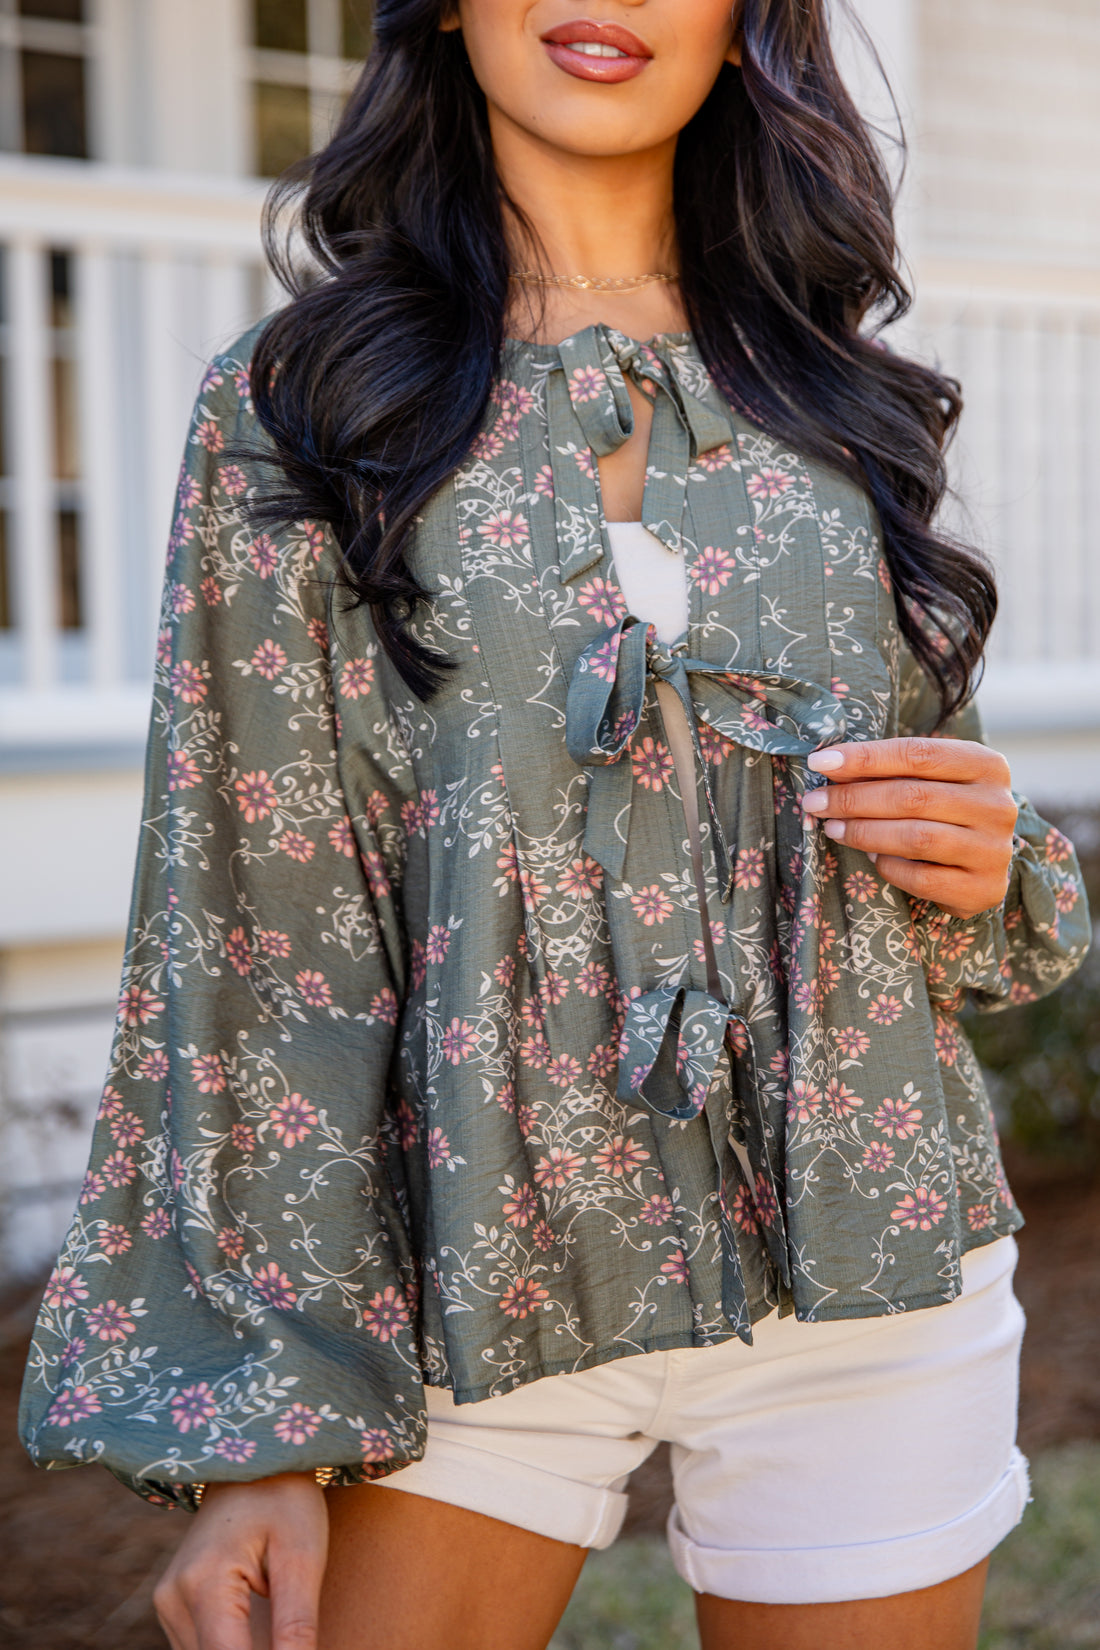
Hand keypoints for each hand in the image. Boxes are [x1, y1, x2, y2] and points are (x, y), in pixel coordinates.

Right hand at [153, 1473, 327, 1649]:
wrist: (250, 1463)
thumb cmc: (283, 1498)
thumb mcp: (302, 1556)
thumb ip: (297, 1624)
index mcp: (204, 1583)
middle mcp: (174, 1598)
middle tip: (291, 1637)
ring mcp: (168, 1603)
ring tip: (279, 1630)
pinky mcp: (174, 1605)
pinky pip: (202, 1647)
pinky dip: (231, 1648)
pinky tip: (262, 1635)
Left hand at [801, 737, 1016, 918]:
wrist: (985, 861)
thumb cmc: (945, 809)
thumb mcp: (929, 779)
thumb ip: (889, 770)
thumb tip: (828, 765)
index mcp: (986, 765)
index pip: (918, 754)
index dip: (865, 757)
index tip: (820, 763)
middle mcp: (997, 805)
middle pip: (913, 797)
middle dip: (853, 798)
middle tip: (814, 801)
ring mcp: (994, 849)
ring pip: (916, 838)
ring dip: (864, 832)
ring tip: (832, 828)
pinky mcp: (984, 888)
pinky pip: (922, 878)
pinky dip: (888, 867)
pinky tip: (871, 858)